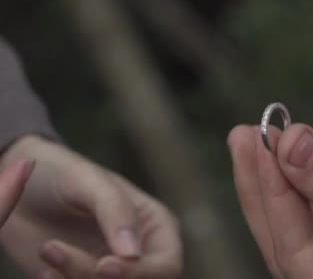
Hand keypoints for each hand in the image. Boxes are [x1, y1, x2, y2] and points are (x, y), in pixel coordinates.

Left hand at [0, 135, 181, 278]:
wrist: (15, 185)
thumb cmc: (59, 172)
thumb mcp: (88, 180)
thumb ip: (115, 210)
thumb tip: (132, 254)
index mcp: (155, 226)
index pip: (166, 264)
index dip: (142, 272)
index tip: (104, 266)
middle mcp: (138, 253)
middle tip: (63, 255)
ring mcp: (108, 270)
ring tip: (48, 250)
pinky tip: (45, 269)